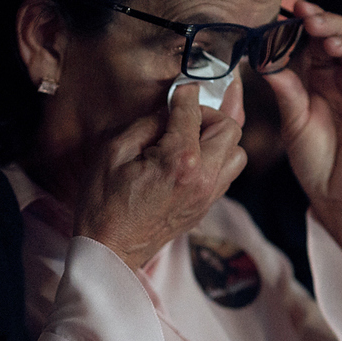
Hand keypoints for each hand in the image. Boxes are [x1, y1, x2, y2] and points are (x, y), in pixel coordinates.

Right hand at [72, 82, 245, 270]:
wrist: (109, 250)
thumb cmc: (103, 203)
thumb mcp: (114, 152)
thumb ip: (147, 124)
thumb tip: (168, 110)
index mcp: (180, 160)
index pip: (193, 111)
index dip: (185, 94)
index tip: (178, 90)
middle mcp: (203, 178)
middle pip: (230, 128)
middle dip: (209, 114)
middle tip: (185, 116)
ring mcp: (208, 196)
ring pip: (237, 153)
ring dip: (219, 139)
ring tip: (191, 138)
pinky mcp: (206, 207)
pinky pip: (227, 174)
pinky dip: (216, 159)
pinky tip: (191, 159)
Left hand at [263, 1, 341, 274]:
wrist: (332, 192)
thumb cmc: (313, 156)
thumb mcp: (292, 120)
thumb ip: (285, 90)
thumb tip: (264, 59)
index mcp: (324, 74)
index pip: (324, 35)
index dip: (314, 18)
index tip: (296, 8)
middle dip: (332, 23)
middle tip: (312, 21)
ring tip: (331, 46)